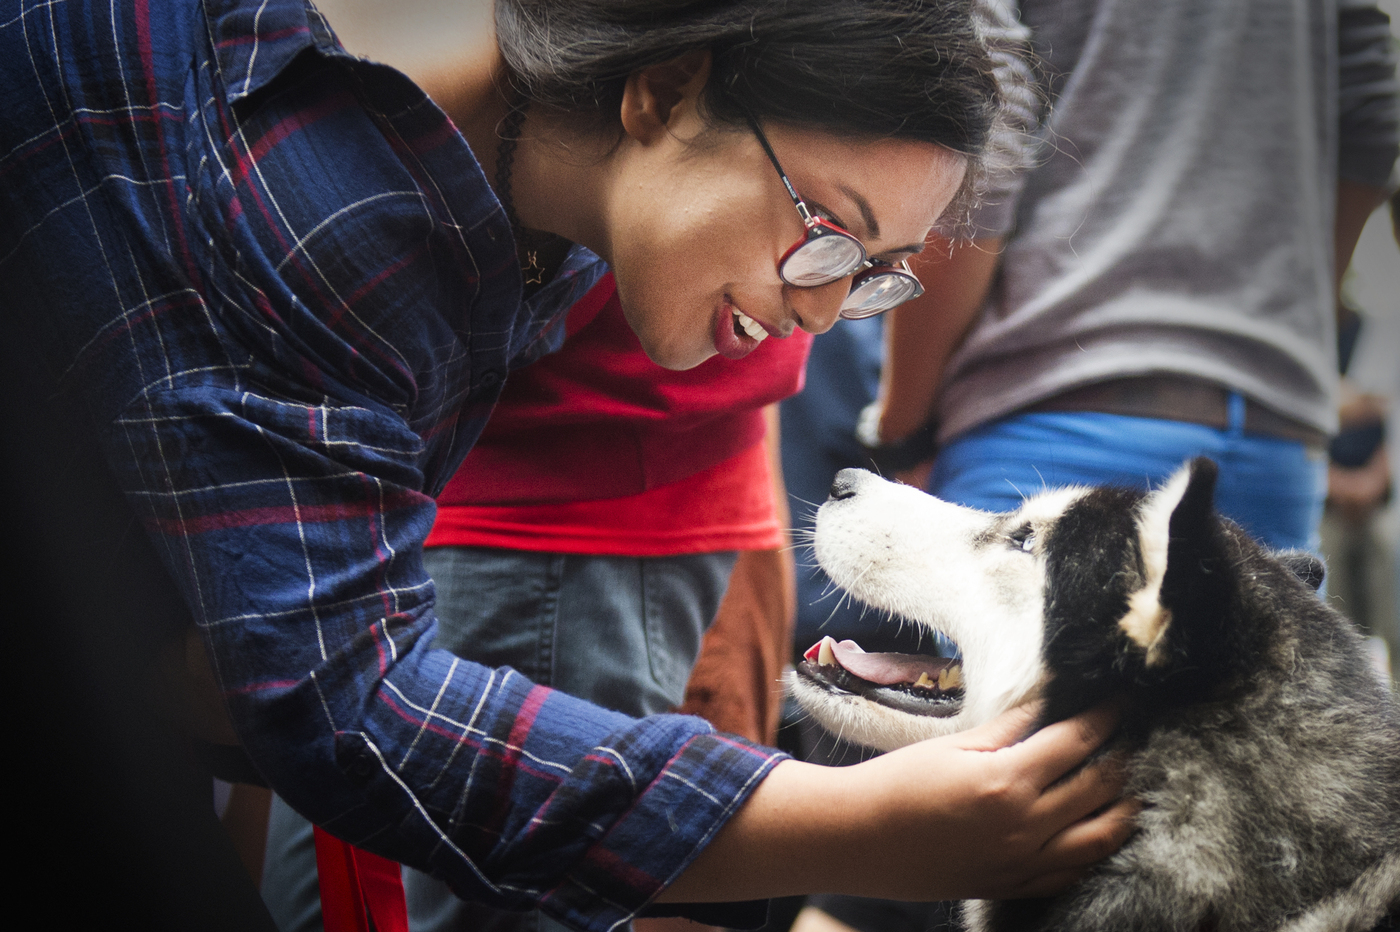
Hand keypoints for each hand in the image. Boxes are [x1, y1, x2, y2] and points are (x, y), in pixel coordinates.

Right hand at [846, 701, 1135, 899]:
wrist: (859, 839)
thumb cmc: (898, 783)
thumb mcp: (953, 745)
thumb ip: (1007, 727)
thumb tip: (1046, 703)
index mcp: (1007, 780)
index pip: (1077, 742)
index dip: (1105, 716)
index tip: (1122, 699)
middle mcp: (1024, 824)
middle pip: (1098, 788)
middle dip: (1124, 758)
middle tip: (1137, 737)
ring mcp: (1021, 862)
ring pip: (1099, 838)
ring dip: (1123, 810)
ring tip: (1133, 789)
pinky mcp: (1011, 886)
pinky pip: (1070, 873)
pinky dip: (1094, 853)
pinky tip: (1099, 835)